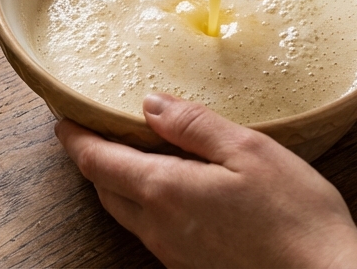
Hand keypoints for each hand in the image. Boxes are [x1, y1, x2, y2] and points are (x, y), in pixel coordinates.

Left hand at [55, 93, 356, 268]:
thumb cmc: (295, 215)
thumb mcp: (248, 150)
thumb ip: (194, 125)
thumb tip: (151, 103)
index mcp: (164, 192)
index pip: (97, 162)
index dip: (75, 137)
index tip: (62, 117)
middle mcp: (158, 228)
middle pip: (106, 189)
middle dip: (93, 158)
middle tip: (94, 128)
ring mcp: (174, 253)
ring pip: (129, 212)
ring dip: (120, 181)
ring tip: (133, 151)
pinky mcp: (193, 266)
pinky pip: (154, 230)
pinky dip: (149, 202)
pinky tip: (176, 187)